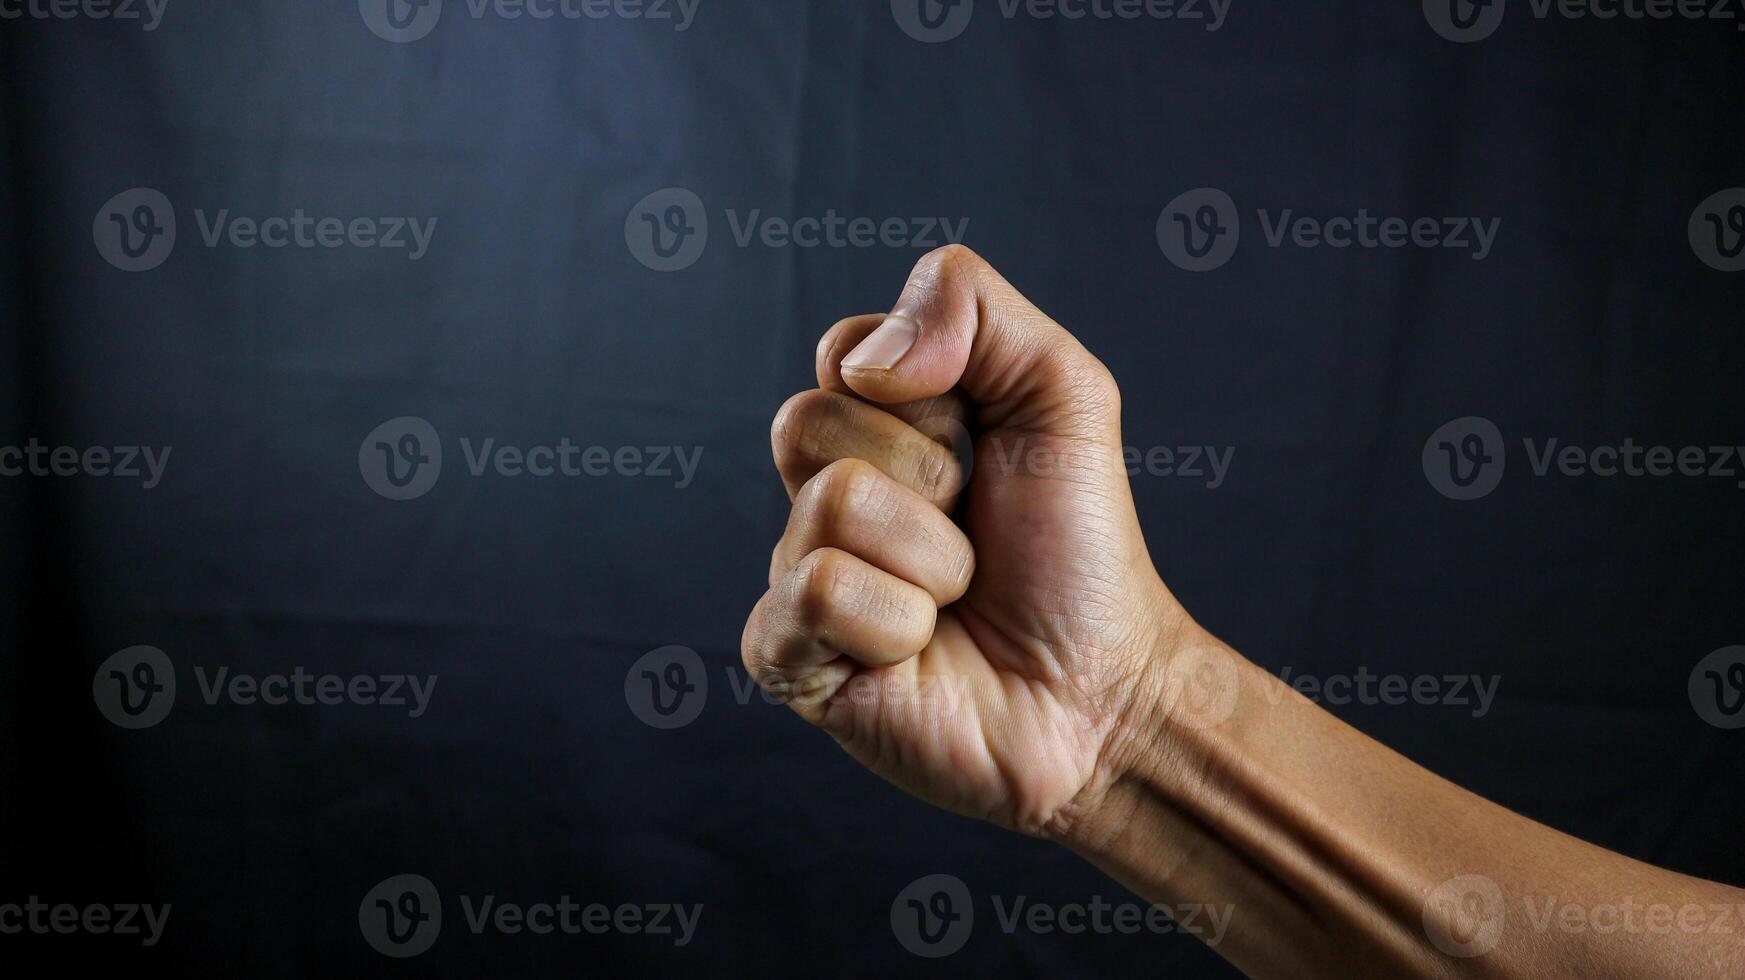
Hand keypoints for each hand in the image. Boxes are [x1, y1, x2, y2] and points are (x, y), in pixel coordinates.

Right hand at [741, 245, 1188, 837]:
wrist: (1104, 691)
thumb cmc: (1077, 549)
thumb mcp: (1060, 391)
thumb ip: (972, 305)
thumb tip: (864, 356)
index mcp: (871, 428)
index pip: (843, 351)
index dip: (929, 395)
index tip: (980, 448)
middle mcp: (821, 495)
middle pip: (811, 421)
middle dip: (929, 475)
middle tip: (972, 532)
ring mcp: (797, 575)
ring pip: (830, 506)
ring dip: (932, 558)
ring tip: (957, 598)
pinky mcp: (788, 659)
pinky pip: (817, 594)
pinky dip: (899, 622)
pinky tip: (921, 652)